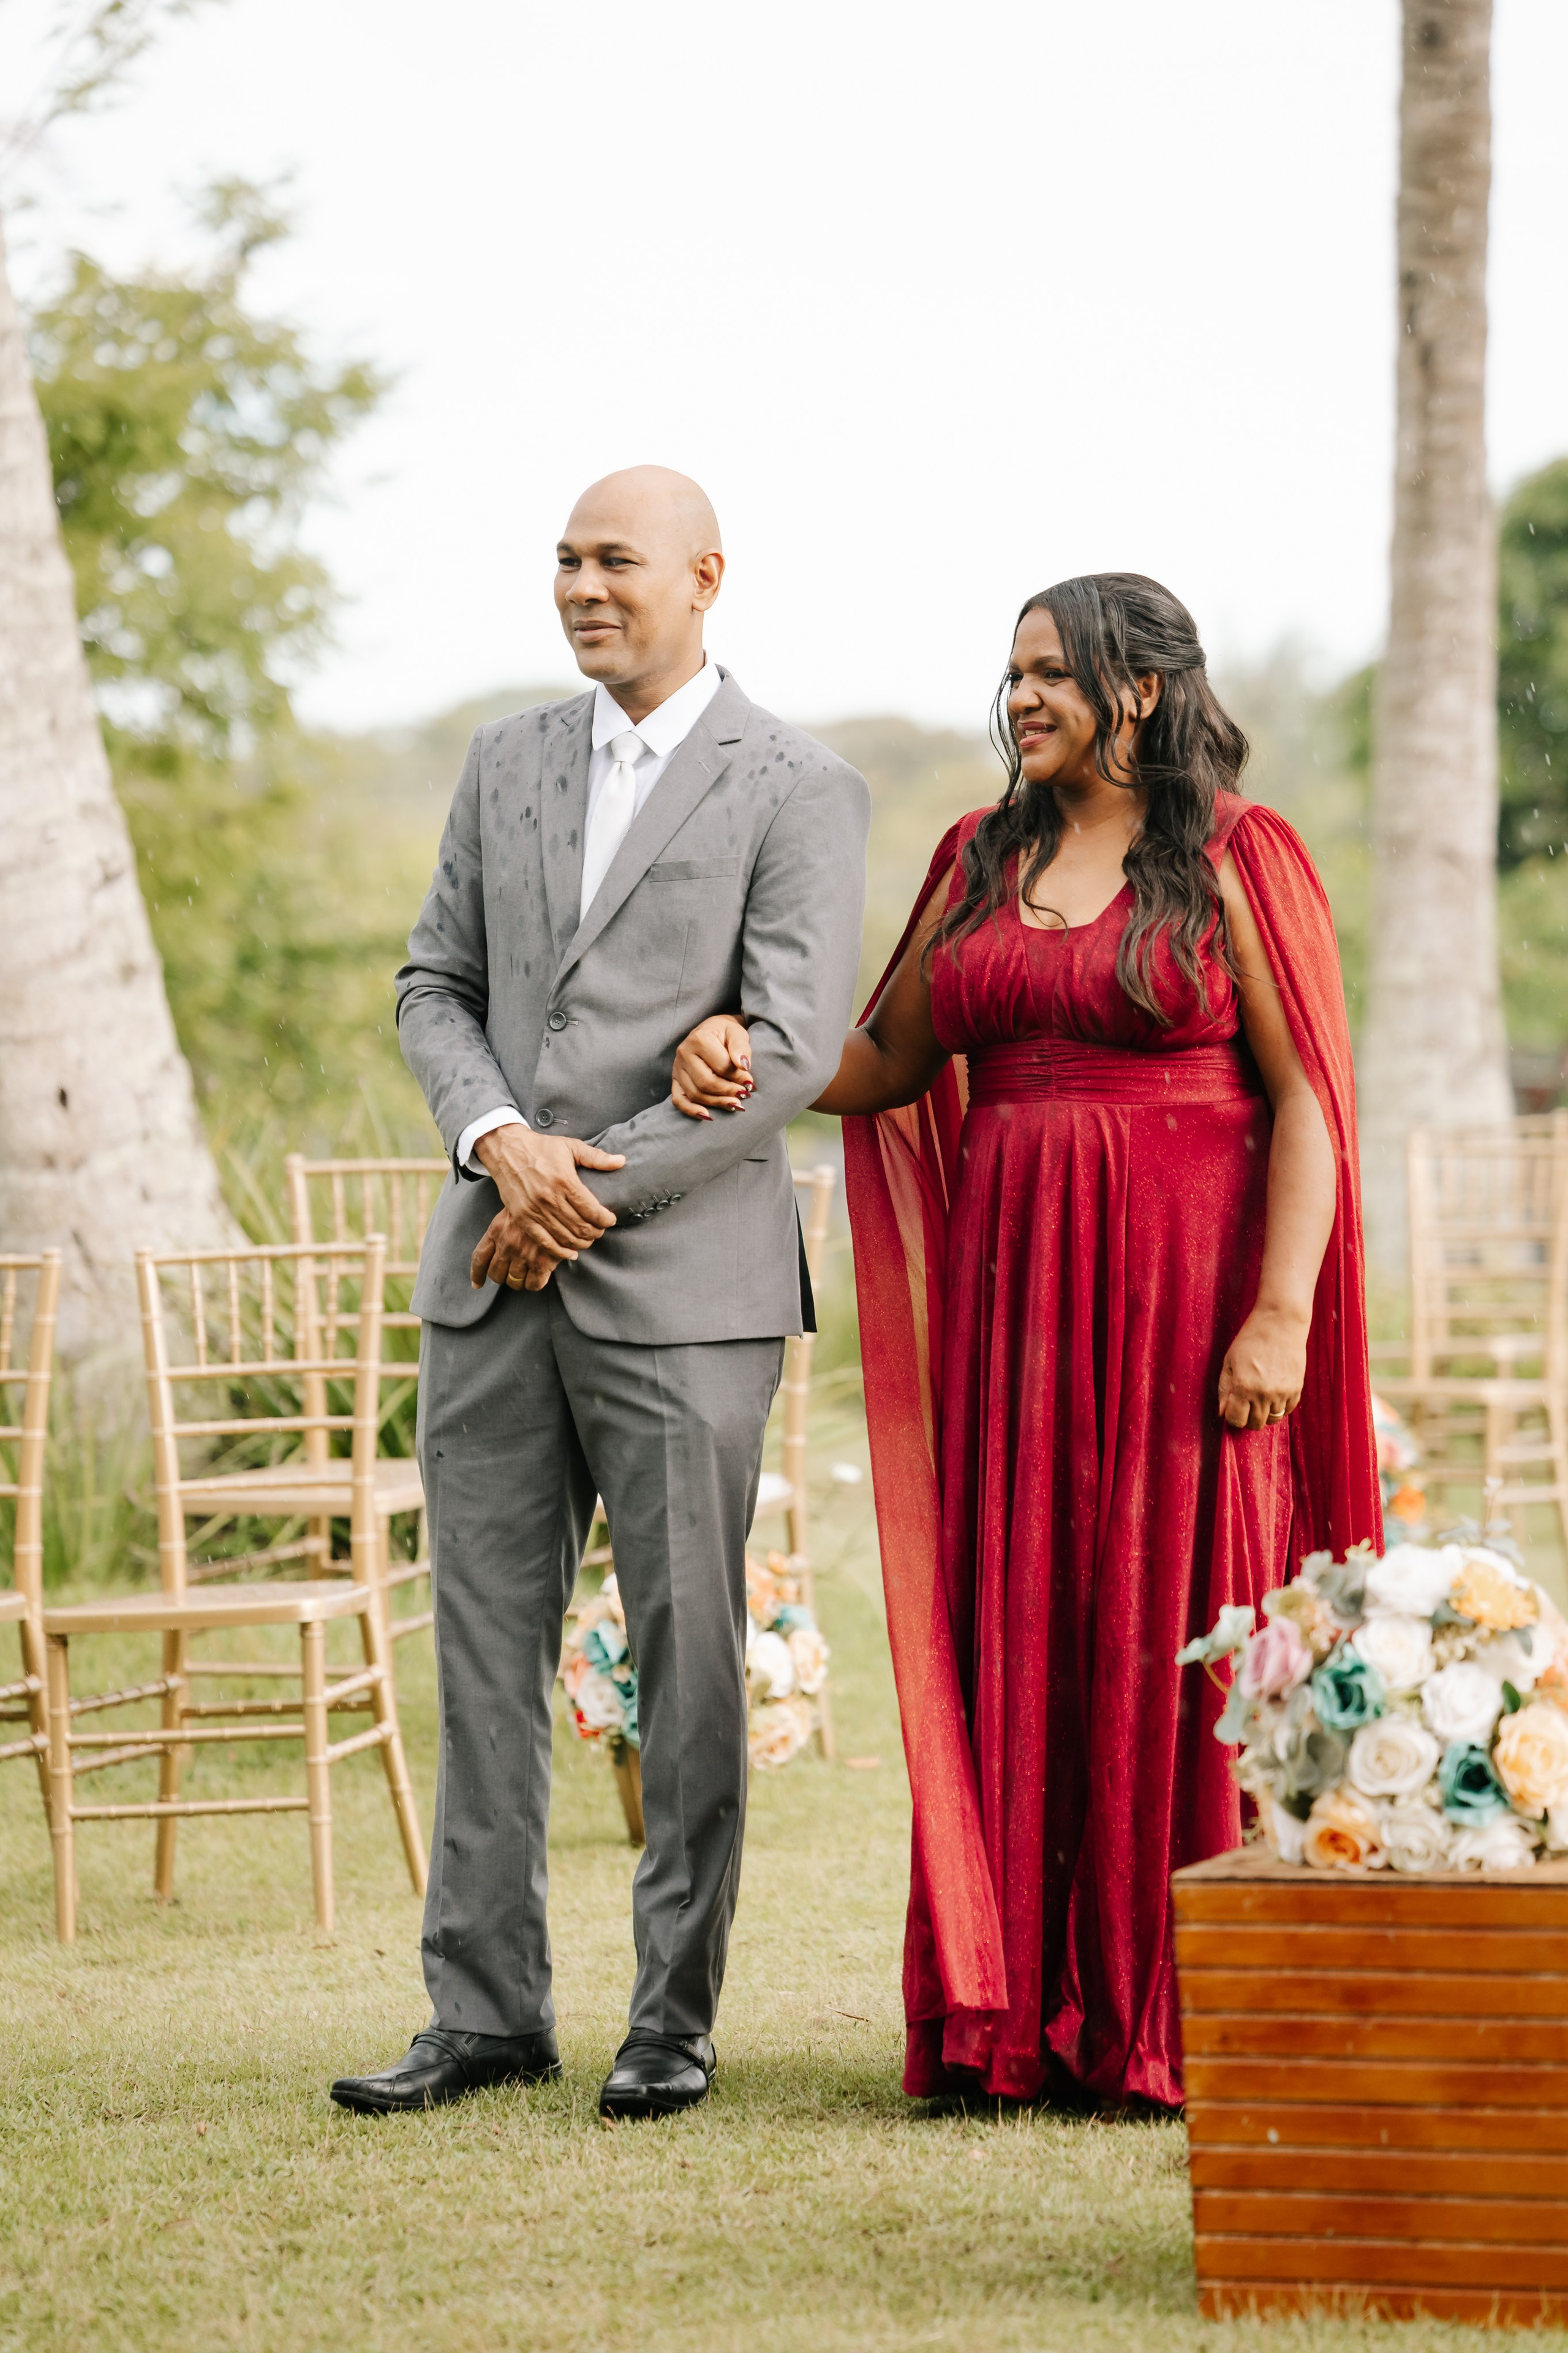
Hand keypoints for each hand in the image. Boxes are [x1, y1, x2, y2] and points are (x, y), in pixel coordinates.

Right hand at [469, 1126, 625, 1287]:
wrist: (506, 1150)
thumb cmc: (541, 1147)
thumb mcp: (571, 1147)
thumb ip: (597, 1157)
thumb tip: (621, 1161)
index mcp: (564, 1181)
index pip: (591, 1210)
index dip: (605, 1219)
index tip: (610, 1220)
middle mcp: (549, 1198)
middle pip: (580, 1226)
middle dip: (596, 1232)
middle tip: (601, 1230)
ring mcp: (534, 1210)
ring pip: (565, 1237)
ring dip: (582, 1242)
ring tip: (589, 1239)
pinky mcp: (522, 1218)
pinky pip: (544, 1242)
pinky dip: (560, 1251)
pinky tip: (571, 1253)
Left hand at [471, 1208, 566, 1292]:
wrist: (558, 1204)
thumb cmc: (535, 1207)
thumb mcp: (512, 1212)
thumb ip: (501, 1231)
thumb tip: (496, 1250)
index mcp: (496, 1231)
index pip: (480, 1258)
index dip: (477, 1275)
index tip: (477, 1284)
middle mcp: (506, 1245)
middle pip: (495, 1274)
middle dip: (502, 1277)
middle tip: (512, 1273)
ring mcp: (523, 1255)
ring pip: (514, 1282)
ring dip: (519, 1281)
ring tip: (527, 1274)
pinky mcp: (541, 1263)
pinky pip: (533, 1284)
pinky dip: (534, 1284)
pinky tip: (540, 1276)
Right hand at [672, 1016, 753, 1118]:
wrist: (712, 1029)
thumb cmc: (726, 1032)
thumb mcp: (737, 1033)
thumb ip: (741, 1048)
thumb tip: (744, 1066)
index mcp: (699, 1039)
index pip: (721, 1067)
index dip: (739, 1078)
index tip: (751, 1083)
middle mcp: (684, 1053)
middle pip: (707, 1083)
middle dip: (729, 1092)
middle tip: (745, 1095)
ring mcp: (677, 1068)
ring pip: (695, 1094)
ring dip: (717, 1103)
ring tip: (735, 1104)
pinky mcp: (675, 1079)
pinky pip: (679, 1100)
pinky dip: (691, 1110)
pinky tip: (708, 1116)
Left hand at [1218, 1304, 1308, 1430]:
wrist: (1281, 1323)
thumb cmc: (1251, 1339)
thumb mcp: (1229, 1361)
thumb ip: (1224, 1388)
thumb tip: (1221, 1412)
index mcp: (1244, 1387)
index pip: (1236, 1419)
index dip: (1232, 1417)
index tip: (1232, 1409)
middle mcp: (1264, 1394)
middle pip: (1255, 1424)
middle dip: (1247, 1418)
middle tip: (1245, 1405)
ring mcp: (1283, 1392)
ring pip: (1272, 1419)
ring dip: (1264, 1413)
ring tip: (1260, 1398)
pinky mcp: (1297, 1388)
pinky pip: (1288, 1410)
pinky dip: (1280, 1406)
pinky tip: (1274, 1393)